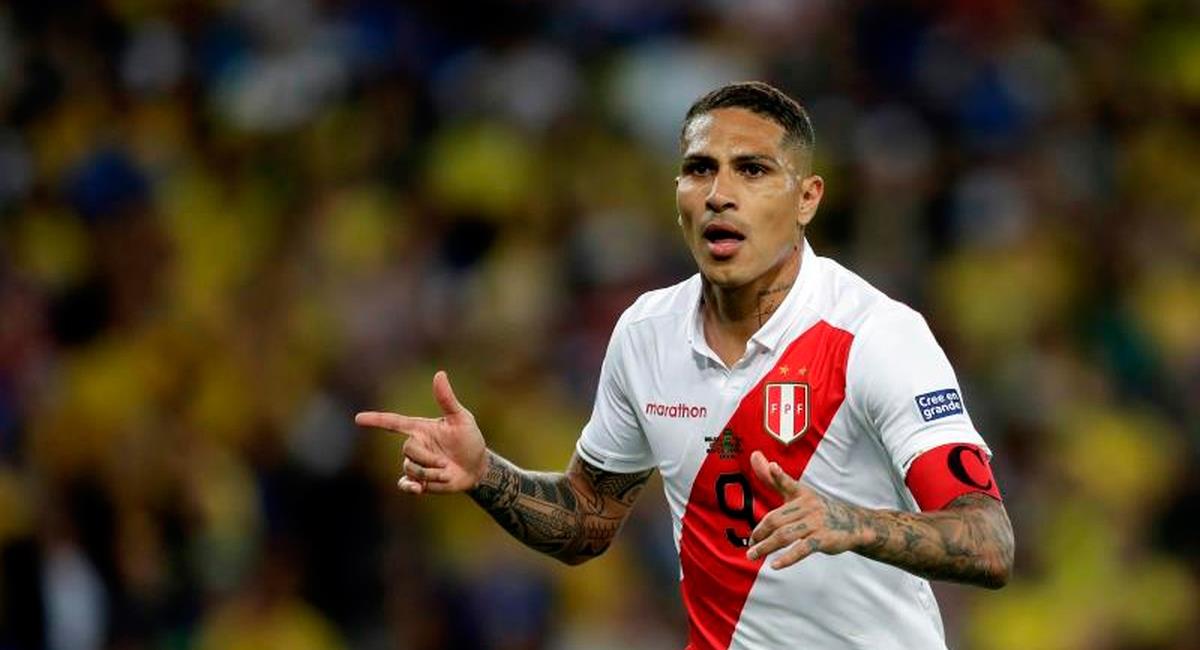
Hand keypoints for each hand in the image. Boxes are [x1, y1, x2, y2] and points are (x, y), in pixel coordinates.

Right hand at [355, 371, 486, 494]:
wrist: (477, 467)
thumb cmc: (469, 439)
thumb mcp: (461, 418)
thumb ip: (447, 399)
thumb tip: (439, 374)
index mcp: (420, 429)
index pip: (393, 423)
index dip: (376, 420)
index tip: (358, 419)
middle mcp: (415, 445)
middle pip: (408, 450)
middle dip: (429, 458)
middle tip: (446, 462)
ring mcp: (416, 464)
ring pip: (410, 468)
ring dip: (431, 472)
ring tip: (446, 472)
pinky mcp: (419, 481)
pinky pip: (405, 484)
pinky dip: (409, 487)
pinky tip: (418, 489)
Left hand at [746, 450, 867, 568]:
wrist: (853, 524)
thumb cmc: (817, 509)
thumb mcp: (799, 493)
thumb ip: (775, 480)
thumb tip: (755, 456)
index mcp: (801, 494)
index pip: (788, 484)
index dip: (779, 475)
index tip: (773, 466)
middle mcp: (808, 506)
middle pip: (776, 519)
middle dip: (760, 533)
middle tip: (749, 544)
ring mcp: (816, 523)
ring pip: (785, 535)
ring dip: (766, 547)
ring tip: (753, 555)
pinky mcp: (823, 539)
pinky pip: (801, 549)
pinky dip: (787, 558)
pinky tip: (775, 565)